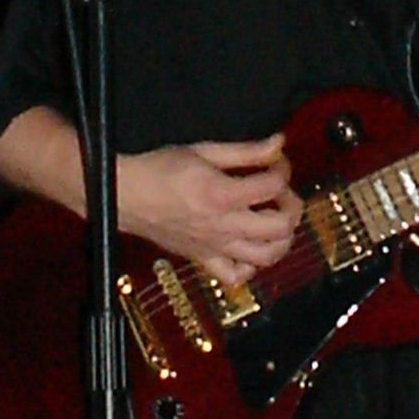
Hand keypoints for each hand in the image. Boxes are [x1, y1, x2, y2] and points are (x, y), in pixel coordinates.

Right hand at [117, 133, 303, 283]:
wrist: (126, 195)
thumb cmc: (160, 169)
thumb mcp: (205, 150)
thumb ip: (246, 150)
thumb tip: (279, 142)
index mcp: (221, 195)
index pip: (273, 186)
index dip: (283, 169)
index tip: (277, 161)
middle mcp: (222, 226)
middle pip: (280, 227)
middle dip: (292, 206)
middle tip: (283, 193)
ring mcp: (214, 247)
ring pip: (266, 257)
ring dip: (282, 238)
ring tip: (276, 219)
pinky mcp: (203, 260)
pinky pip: (235, 276)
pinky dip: (252, 266)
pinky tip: (251, 246)